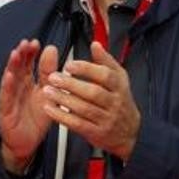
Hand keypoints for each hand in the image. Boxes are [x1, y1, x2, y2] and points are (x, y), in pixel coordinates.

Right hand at [0, 41, 59, 173]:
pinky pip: (6, 98)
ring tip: (16, 54)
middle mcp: (16, 88)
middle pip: (17, 68)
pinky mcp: (5, 111)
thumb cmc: (35, 120)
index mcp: (27, 83)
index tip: (36, 43)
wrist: (27, 144)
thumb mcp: (47, 94)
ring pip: (10, 79)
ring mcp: (9, 99)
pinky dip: (7, 86)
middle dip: (21, 55)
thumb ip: (48, 74)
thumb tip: (51, 50)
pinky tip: (9, 76)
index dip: (30, 53)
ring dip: (12, 66)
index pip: (27, 64)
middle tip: (26, 43)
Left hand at [41, 42, 140, 159]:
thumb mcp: (119, 79)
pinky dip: (62, 116)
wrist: (129, 133)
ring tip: (48, 91)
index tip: (69, 65)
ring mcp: (106, 119)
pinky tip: (50, 108)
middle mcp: (115, 103)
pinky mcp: (97, 133)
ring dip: (64, 99)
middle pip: (94, 92)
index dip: (86, 69)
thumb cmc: (120, 102)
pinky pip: (78, 124)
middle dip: (71, 84)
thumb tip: (95, 44)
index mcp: (119, 86)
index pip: (105, 75)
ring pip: (84, 109)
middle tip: (54, 77)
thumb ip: (106, 61)